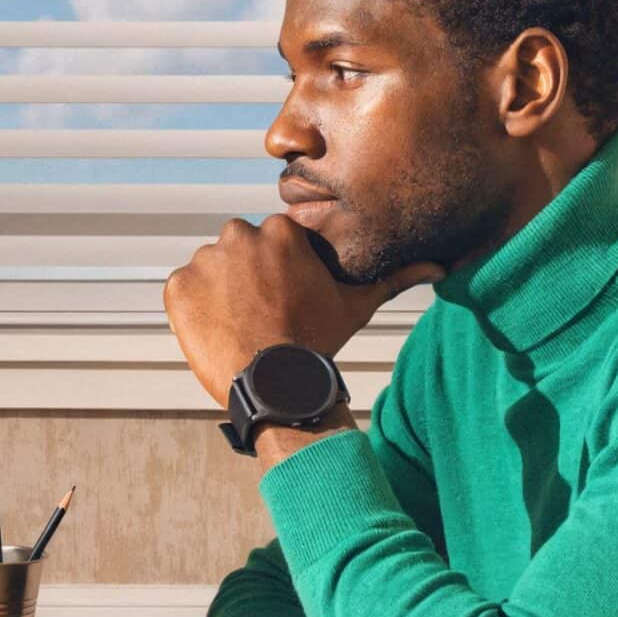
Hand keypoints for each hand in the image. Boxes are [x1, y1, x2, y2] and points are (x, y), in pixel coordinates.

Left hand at [163, 215, 444, 405]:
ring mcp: (203, 260)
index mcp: (280, 230)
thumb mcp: (356, 306)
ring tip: (241, 327)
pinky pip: (183, 292)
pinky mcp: (176, 287)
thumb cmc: (317, 343)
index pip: (272, 244)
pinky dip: (195, 310)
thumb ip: (392, 279)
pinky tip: (218, 333)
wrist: (273, 385)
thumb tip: (441, 267)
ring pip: (211, 271)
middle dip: (247, 278)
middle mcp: (238, 234)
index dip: (278, 274)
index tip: (284, 301)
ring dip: (220, 293)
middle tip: (262, 316)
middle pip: (239, 253)